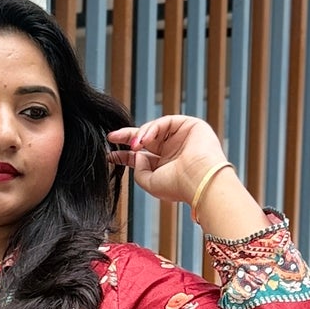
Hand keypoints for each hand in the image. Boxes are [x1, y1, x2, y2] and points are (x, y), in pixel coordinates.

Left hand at [108, 115, 224, 204]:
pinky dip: (152, 129)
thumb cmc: (178, 186)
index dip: (125, 155)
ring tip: (134, 146)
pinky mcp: (190, 126)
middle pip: (145, 139)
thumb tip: (135, 154)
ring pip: (154, 130)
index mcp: (166, 166)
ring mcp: (181, 137)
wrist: (199, 180)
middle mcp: (173, 151)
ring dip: (140, 136)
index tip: (111, 155)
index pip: (142, 157)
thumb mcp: (149, 182)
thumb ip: (138, 169)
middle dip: (127, 137)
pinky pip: (165, 122)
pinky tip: (145, 139)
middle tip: (111, 137)